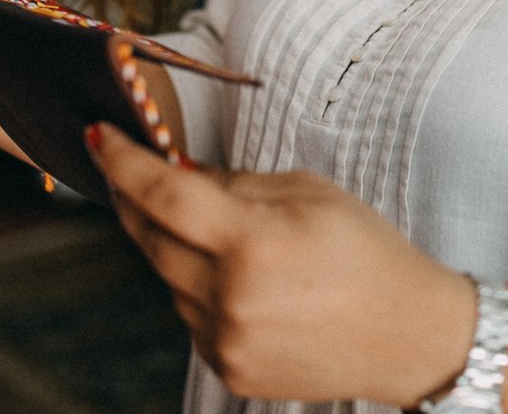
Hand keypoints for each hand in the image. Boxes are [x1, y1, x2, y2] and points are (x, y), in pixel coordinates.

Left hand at [89, 124, 476, 405]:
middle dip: (133, 199)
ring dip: (174, 247)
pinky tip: (238, 278)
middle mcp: (231, 298)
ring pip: (167, 279)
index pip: (162, 195)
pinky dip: (197, 288)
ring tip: (219, 233)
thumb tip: (174, 171)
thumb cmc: (366, 252)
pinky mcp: (229, 370)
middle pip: (150, 238)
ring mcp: (227, 342)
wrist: (409, 335)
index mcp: (252, 243)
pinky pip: (190, 315)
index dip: (122, 162)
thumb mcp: (306, 192)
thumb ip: (232, 183)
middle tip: (126, 169)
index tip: (97, 136)